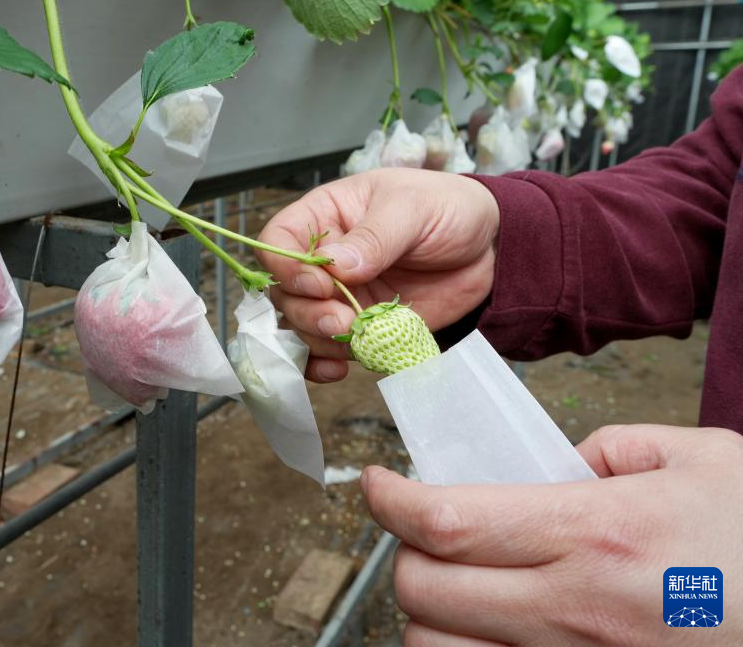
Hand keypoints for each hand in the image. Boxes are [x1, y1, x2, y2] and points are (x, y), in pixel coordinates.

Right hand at [256, 168, 498, 381]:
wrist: (491, 248)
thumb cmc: (448, 209)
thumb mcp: (412, 210)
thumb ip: (374, 237)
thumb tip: (337, 267)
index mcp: (325, 217)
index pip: (277, 241)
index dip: (286, 266)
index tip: (319, 283)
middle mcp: (324, 260)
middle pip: (285, 292)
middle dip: (308, 312)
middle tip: (344, 319)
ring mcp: (341, 296)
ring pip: (303, 326)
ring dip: (321, 340)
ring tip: (358, 337)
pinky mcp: (362, 327)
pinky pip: (327, 351)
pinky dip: (324, 365)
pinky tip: (340, 369)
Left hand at [360, 424, 742, 645]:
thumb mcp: (700, 461)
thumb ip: (610, 449)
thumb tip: (550, 464)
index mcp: (595, 533)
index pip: (446, 521)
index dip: (389, 499)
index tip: (377, 482)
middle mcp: (577, 610)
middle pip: (425, 592)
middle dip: (404, 554)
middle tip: (424, 530)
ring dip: (431, 618)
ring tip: (457, 586)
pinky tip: (489, 631)